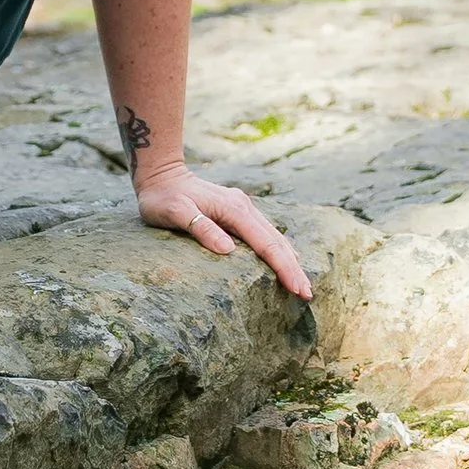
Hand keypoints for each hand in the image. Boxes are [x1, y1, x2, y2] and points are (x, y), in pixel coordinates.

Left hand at [132, 161, 313, 299]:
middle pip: (277, 241)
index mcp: (234, 209)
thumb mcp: (175, 212)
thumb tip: (228, 249)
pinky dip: (279, 249)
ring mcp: (243, 208)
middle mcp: (244, 207)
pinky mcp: (238, 212)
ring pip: (274, 236)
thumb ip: (200, 228)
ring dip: (289, 260)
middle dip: (293, 268)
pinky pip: (265, 233)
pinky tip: (286, 259)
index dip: (283, 267)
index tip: (297, 288)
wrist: (161, 175)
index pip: (266, 244)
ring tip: (301, 283)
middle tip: (307, 294)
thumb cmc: (163, 197)